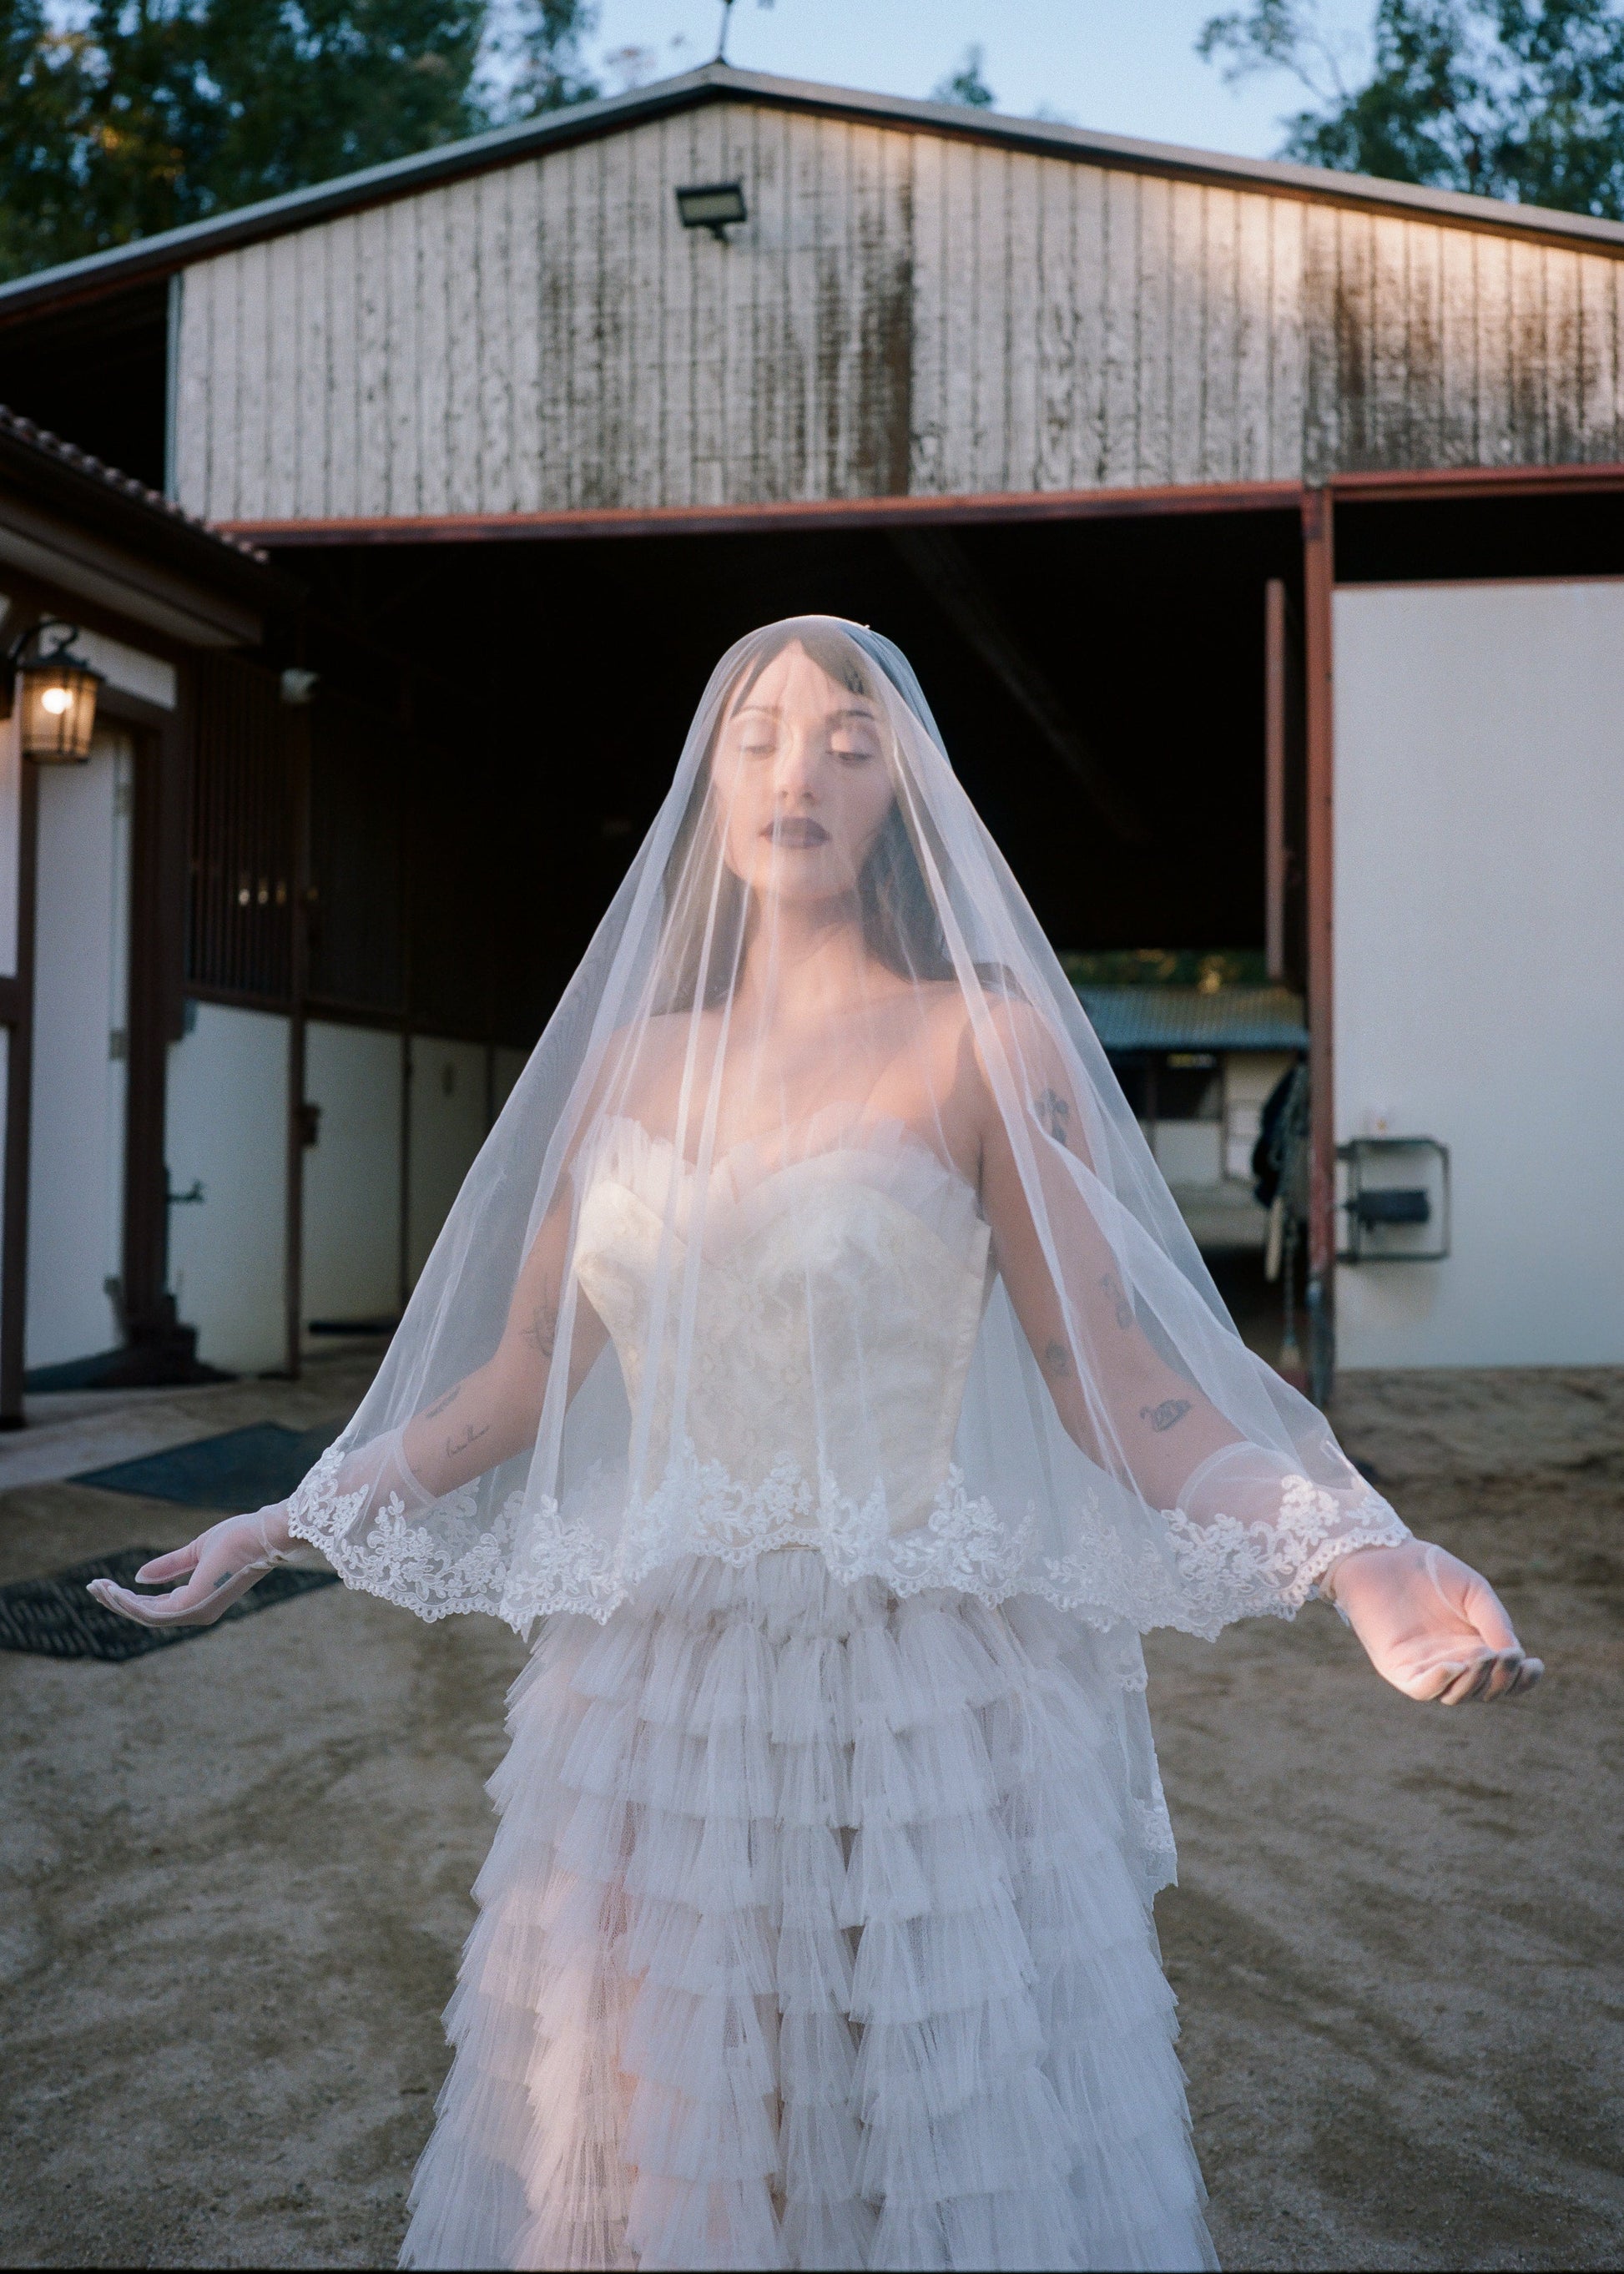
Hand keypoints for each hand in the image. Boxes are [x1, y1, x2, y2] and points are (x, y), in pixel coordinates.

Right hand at [87, 1505, 294, 1629]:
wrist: (261, 1534)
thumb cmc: (239, 1539)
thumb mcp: (195, 1552)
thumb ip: (169, 1566)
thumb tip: (138, 1577)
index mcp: (199, 1601)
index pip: (158, 1607)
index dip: (130, 1598)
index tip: (107, 1586)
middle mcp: (197, 1613)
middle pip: (148, 1614)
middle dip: (118, 1602)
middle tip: (93, 1587)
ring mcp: (195, 1612)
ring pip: (146, 1615)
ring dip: (118, 1602)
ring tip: (96, 1586)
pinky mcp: (192, 1606)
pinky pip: (152, 1611)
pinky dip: (130, 1602)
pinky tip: (114, 1588)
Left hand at [1323, 1538, 1542, 1703]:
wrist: (1385, 1555)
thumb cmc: (1431, 1571)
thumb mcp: (1475, 1593)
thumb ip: (1495, 1623)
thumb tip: (1515, 1657)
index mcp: (1476, 1648)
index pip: (1505, 1680)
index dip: (1523, 1681)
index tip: (1534, 1665)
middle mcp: (1454, 1663)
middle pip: (1485, 1692)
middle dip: (1502, 1680)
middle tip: (1505, 1656)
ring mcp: (1426, 1667)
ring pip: (1456, 1696)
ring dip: (1475, 1683)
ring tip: (1482, 1656)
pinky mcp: (1398, 1667)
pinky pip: (1421, 1689)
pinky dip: (1439, 1684)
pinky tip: (1453, 1666)